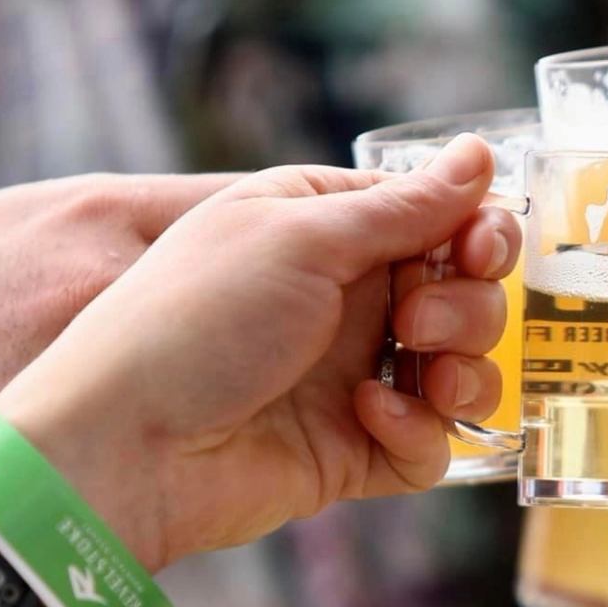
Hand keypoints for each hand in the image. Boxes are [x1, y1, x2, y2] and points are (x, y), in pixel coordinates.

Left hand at [0, 137, 516, 569]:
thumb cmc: (192, 319)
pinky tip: (368, 417)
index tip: (479, 248)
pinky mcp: (355, 451)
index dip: (475, 231)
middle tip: (416, 321)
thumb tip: (480, 155)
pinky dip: (418, 433)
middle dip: (466, 306)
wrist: (127, 446)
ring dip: (464, 370)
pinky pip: (429, 445)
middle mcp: (345, 302)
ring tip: (425, 375)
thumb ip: (402, 205)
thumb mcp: (298, 237)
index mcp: (326, 231)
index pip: (435, 218)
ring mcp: (352, 378)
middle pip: (462, 294)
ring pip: (462, 371)